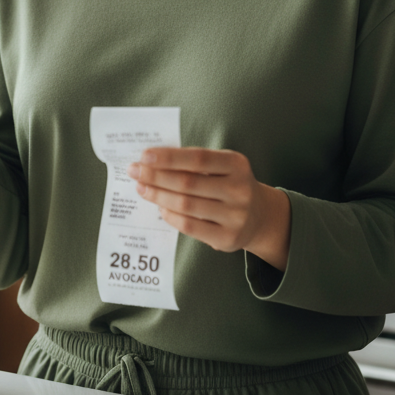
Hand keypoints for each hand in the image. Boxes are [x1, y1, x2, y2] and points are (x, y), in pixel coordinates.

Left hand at [127, 148, 290, 271]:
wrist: (259, 216)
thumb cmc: (228, 184)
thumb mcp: (221, 166)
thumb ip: (193, 162)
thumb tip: (151, 161)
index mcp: (237, 164)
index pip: (197, 158)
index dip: (169, 157)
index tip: (144, 155)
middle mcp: (239, 190)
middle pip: (187, 182)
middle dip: (155, 176)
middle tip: (134, 171)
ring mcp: (236, 216)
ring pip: (186, 205)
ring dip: (158, 195)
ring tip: (142, 188)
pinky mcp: (228, 238)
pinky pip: (190, 226)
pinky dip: (170, 216)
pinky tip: (160, 207)